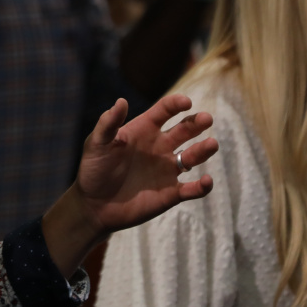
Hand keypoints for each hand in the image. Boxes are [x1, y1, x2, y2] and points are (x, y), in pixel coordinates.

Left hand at [41, 95, 215, 276]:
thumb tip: (121, 101)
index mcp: (144, 129)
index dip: (176, 104)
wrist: (94, 205)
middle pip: (185, 130)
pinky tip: (206, 181)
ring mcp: (167, 169)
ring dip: (204, 150)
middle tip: (206, 119)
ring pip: (193, 156)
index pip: (165, 110)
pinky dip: (203, 186)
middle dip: (197, 123)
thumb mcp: (97, 144)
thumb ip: (108, 123)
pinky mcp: (171, 193)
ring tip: (211, 144)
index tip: (186, 103)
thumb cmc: (94, 170)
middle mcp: (160, 146)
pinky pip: (192, 189)